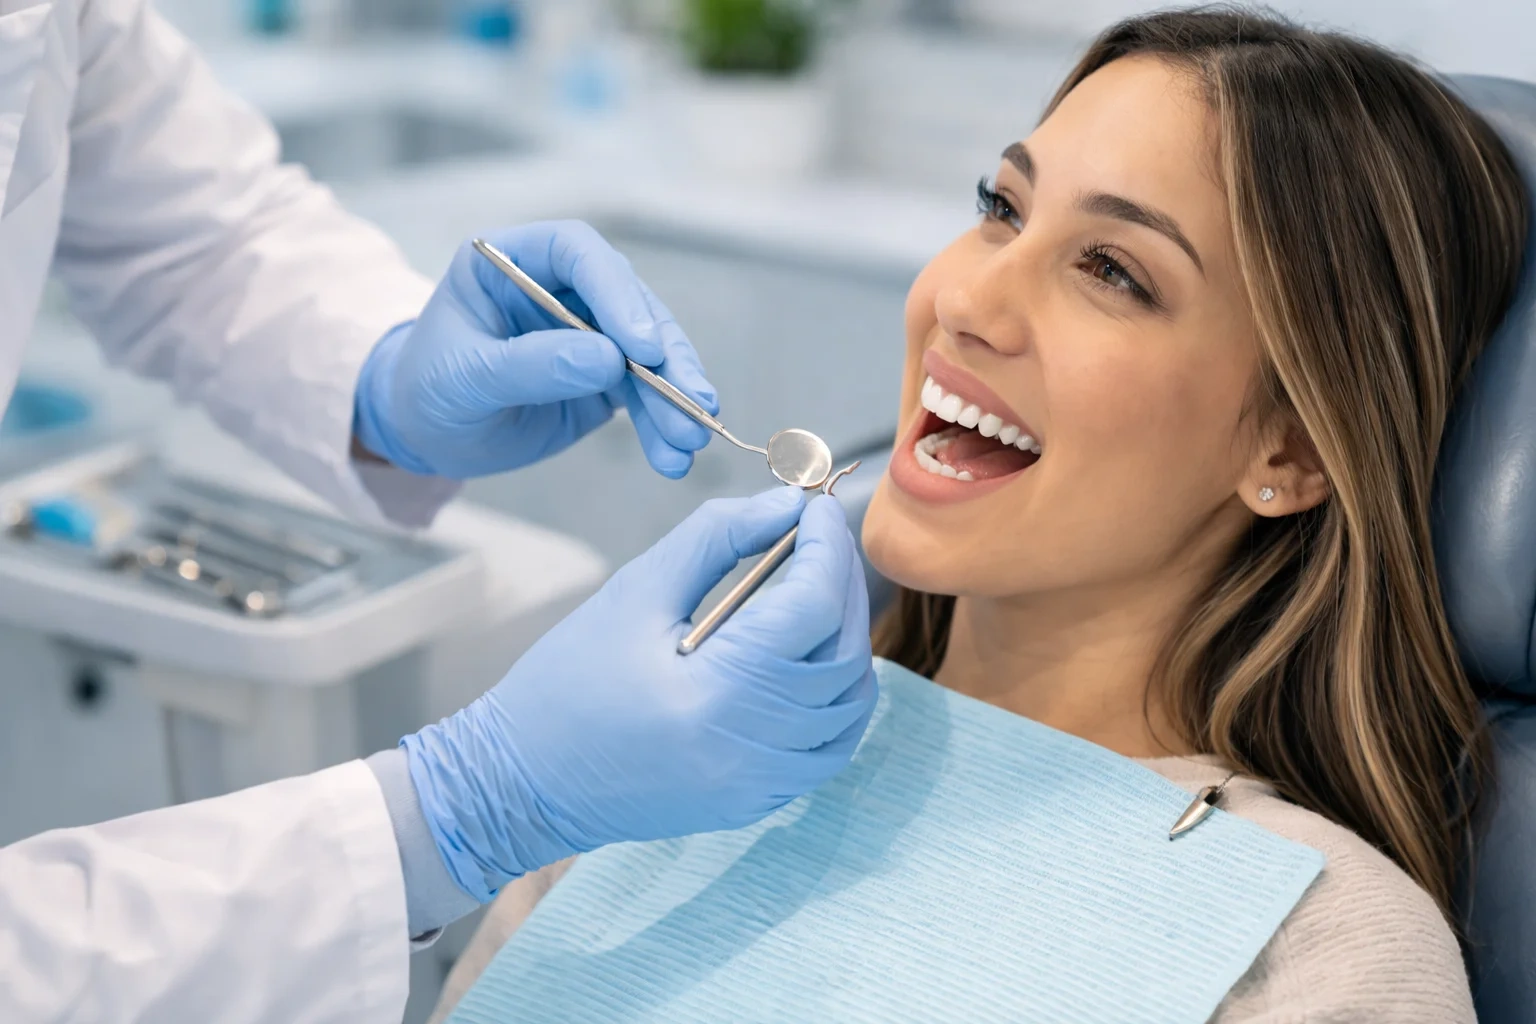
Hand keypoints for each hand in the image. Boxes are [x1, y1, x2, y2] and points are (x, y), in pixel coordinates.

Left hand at [353, 221, 715, 479]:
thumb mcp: (465, 379)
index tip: (642, 346)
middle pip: (629, 303)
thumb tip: (608, 360)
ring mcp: (589, 329)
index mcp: (513, 260)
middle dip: (665, 356)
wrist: (427, 433)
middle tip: (693, 402)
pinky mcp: (606, 375)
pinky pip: (645, 392)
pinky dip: (662, 422)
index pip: (575, 252)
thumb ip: (531, 365)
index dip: (616, 292)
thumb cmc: (429, 390)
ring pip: (649, 352)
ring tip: (688, 442)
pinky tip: (673, 455)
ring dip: (674, 397)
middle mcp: (560, 285)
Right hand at [402, 487, 877, 900]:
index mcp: (718, 689)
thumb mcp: (637, 591)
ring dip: (847, 640)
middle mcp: (753, 746)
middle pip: (842, 652)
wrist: (523, 783)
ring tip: (818, 592)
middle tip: (820, 541)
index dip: (825, 547)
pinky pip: (829, 747)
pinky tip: (809, 658)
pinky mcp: (757, 802)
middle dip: (840, 585)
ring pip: (849, 705)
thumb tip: (788, 505)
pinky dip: (836, 696)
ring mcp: (761, 784)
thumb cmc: (568, 681)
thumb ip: (718, 538)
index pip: (812, 605)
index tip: (815, 510)